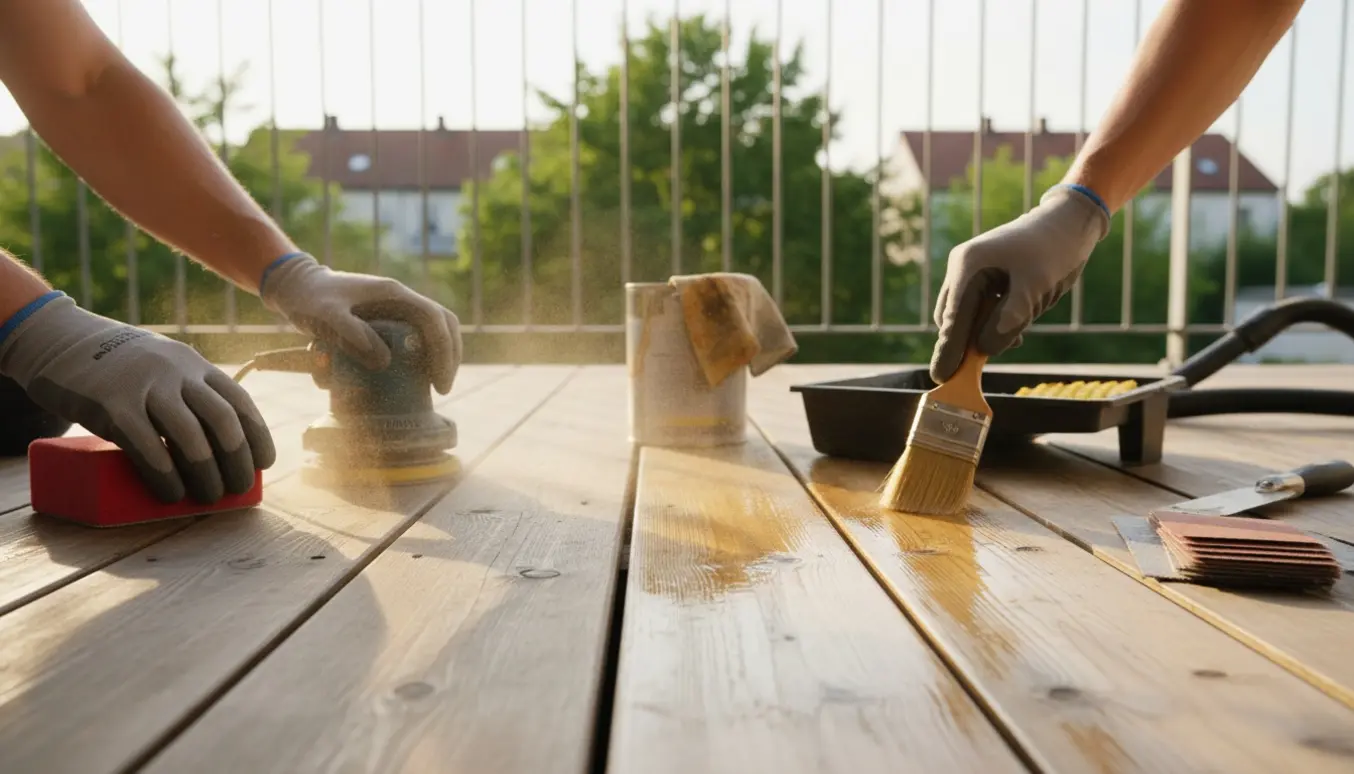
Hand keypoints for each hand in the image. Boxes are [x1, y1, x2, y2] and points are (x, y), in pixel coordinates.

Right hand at [0, 292, 274, 502]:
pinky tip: (172, 494)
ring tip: (210, 497)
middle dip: (237, 460)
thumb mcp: (165, 366)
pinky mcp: (110, 406)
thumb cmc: (120, 368)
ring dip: (206, 473)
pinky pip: (146, 446)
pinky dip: (165, 475)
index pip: (240, 402)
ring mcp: (144, 387)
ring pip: (189, 436)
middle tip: (238, 488)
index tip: (264, 464)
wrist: (59, 341)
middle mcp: (176, 372)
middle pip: (222, 421)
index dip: (257, 435)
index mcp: (194, 365)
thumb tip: (218, 449)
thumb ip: (189, 392)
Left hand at [259, 253, 461, 393]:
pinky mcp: (387, 320)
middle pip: (443, 324)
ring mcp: (396, 309)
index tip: (439, 382)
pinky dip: (423, 356)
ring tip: (436, 384)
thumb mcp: (326, 316)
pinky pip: (416, 337)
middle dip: (449, 355)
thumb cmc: (309, 298)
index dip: (443, 350)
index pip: (435, 320)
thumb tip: (385, 362)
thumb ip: (352, 335)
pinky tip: (417, 377)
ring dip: (440, 356)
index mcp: (394, 294)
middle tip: (442, 387)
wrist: (296, 285)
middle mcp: (401, 300)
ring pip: (433, 330)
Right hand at [929, 184, 1110, 382]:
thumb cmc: (1054, 249)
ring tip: (1017, 335)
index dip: (948, 350)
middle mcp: (963, 269)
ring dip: (985, 334)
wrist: (1071, 223)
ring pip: (967, 317)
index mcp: (967, 266)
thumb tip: (984, 349)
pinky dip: (994, 325)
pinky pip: (981, 311)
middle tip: (975, 372)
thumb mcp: (1034, 288)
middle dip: (967, 343)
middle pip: (953, 319)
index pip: (953, 318)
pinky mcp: (986, 279)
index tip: (941, 377)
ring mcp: (972, 273)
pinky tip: (1018, 328)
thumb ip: (1007, 321)